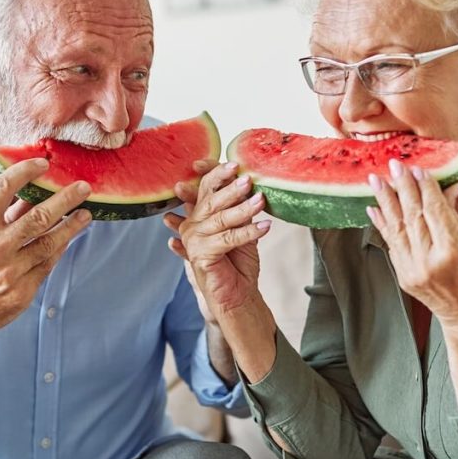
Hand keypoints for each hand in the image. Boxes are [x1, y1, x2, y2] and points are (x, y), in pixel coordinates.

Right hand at [0, 158, 92, 344]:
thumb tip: (28, 195)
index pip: (2, 190)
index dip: (23, 172)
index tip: (42, 163)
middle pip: (38, 216)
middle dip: (65, 199)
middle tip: (83, 187)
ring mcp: (10, 272)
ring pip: (50, 242)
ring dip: (71, 225)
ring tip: (85, 214)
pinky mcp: (22, 292)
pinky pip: (47, 264)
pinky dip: (59, 248)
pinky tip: (68, 238)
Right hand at [164, 160, 270, 319]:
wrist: (236, 294)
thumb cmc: (238, 261)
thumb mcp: (240, 228)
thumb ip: (238, 207)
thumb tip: (249, 181)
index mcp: (198, 215)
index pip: (205, 187)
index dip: (217, 174)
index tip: (234, 164)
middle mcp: (192, 225)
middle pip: (211, 200)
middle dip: (231, 189)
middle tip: (248, 179)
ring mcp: (193, 240)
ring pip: (221, 219)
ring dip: (243, 209)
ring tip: (261, 201)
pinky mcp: (200, 255)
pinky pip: (228, 238)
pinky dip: (248, 232)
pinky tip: (265, 226)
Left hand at [366, 159, 457, 333]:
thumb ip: (457, 218)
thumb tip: (448, 186)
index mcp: (453, 252)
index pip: (435, 212)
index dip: (425, 188)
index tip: (418, 169)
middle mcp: (429, 262)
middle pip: (413, 217)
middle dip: (402, 188)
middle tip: (394, 165)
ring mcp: (414, 271)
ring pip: (397, 229)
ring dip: (385, 202)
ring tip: (375, 180)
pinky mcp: (405, 277)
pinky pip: (392, 245)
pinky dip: (384, 225)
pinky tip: (375, 209)